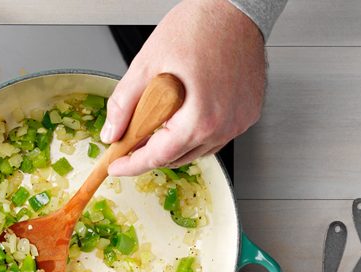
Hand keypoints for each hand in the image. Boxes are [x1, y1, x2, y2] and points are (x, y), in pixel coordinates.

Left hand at [103, 0, 265, 175]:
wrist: (234, 8)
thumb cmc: (198, 28)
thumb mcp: (146, 65)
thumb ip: (124, 104)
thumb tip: (112, 132)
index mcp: (199, 119)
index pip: (158, 156)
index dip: (132, 164)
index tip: (117, 166)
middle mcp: (224, 126)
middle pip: (177, 158)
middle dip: (151, 152)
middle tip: (132, 138)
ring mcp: (239, 121)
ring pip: (198, 151)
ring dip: (174, 145)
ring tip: (159, 120)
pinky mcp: (248, 114)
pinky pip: (217, 137)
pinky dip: (196, 134)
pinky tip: (185, 116)